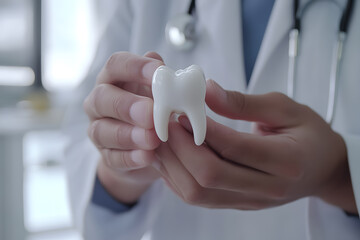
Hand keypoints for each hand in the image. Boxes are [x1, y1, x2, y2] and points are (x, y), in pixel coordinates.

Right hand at [83, 52, 162, 203]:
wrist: (148, 150)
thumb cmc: (154, 113)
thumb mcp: (160, 94)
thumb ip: (160, 82)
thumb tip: (161, 65)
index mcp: (114, 80)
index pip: (116, 65)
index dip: (135, 67)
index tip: (159, 71)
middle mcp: (100, 103)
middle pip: (102, 98)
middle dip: (126, 105)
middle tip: (150, 113)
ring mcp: (99, 130)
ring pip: (102, 130)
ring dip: (128, 135)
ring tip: (152, 139)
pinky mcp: (106, 156)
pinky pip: (112, 158)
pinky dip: (130, 158)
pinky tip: (148, 157)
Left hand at [156, 79, 356, 212]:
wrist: (323, 168)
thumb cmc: (308, 134)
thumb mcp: (285, 108)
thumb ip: (244, 102)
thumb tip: (207, 89)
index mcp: (286, 160)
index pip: (233, 147)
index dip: (201, 129)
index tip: (181, 110)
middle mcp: (267, 188)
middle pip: (210, 176)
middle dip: (180, 148)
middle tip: (166, 124)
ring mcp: (250, 200)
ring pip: (198, 193)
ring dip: (173, 165)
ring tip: (162, 139)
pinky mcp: (237, 204)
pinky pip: (199, 198)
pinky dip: (178, 178)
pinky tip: (171, 157)